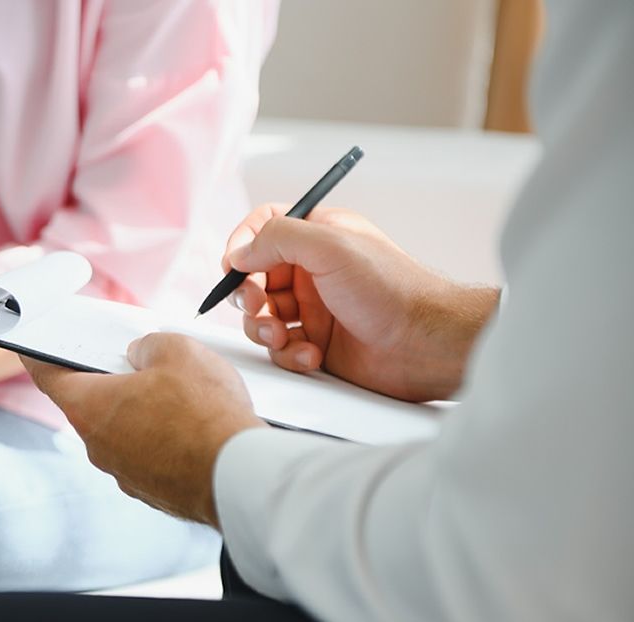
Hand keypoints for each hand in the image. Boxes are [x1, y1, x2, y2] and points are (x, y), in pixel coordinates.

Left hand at [22, 333, 265, 526]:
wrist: (240, 474)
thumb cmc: (204, 411)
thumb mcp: (176, 350)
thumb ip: (147, 346)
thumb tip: (141, 358)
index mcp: (89, 408)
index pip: (49, 376)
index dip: (38, 358)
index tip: (29, 350)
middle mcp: (98, 447)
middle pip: (92, 404)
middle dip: (111, 382)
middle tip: (137, 363)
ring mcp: (125, 474)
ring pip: (124, 432)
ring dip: (142, 414)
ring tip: (182, 397)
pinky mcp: (153, 492)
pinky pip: (150, 456)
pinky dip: (164, 441)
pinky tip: (194, 428)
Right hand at [225, 204, 498, 401]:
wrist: (425, 344)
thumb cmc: (391, 289)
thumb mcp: (330, 246)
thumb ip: (277, 238)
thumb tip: (238, 252)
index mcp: (318, 236)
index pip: (263, 228)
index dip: (242, 245)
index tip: (234, 267)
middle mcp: (313, 270)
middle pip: (254, 276)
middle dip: (247, 295)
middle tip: (257, 307)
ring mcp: (314, 308)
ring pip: (262, 316)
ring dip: (263, 329)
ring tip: (281, 337)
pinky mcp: (317, 343)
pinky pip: (282, 348)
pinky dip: (288, 354)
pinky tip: (311, 355)